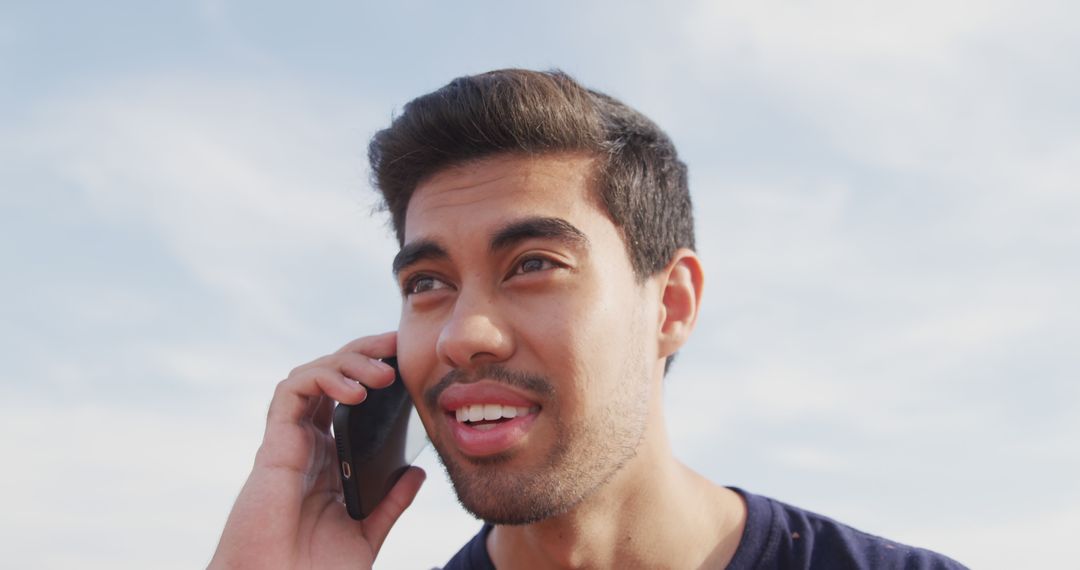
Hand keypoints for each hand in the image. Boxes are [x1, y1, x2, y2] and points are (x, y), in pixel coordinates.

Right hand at [210, 332, 424, 569]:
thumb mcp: (367, 533)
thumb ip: (390, 501)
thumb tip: (417, 471)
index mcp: (329, 459)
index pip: (350, 398)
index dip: (373, 371)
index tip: (408, 360)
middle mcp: (307, 444)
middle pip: (332, 377)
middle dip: (364, 352)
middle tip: (397, 344)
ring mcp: (290, 444)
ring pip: (311, 375)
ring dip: (348, 363)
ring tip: (383, 374)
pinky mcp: (274, 448)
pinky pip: (291, 393)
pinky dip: (322, 379)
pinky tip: (354, 392)